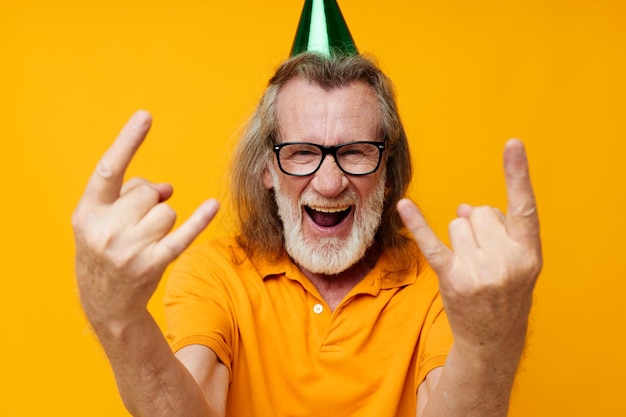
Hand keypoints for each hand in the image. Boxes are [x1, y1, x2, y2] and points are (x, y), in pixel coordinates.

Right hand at [72, 110, 218, 328]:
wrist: (104, 302)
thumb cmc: (104, 250)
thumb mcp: (103, 219)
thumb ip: (130, 194)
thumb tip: (167, 188)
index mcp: (87, 212)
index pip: (110, 169)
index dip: (128, 141)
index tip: (146, 116)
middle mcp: (105, 229)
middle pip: (148, 192)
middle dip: (149, 201)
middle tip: (137, 222)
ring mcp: (130, 249)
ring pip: (167, 210)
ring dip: (163, 220)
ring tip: (145, 239)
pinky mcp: (153, 263)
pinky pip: (182, 234)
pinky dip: (199, 219)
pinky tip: (212, 205)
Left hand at [397, 139, 541, 355]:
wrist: (494, 339)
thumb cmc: (506, 293)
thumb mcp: (517, 262)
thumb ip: (498, 229)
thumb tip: (463, 207)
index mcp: (529, 252)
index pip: (524, 206)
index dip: (518, 173)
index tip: (513, 143)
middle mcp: (506, 260)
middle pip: (479, 212)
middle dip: (477, 226)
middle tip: (484, 254)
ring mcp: (479, 271)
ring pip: (457, 224)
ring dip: (459, 237)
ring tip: (471, 264)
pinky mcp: (452, 279)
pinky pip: (432, 243)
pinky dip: (417, 223)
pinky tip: (404, 205)